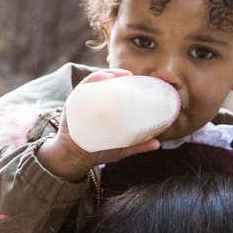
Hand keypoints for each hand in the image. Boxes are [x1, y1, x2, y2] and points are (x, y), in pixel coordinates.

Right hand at [37, 74, 161, 181]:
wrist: (74, 159)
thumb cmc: (97, 151)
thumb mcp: (120, 148)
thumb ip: (138, 145)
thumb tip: (158, 144)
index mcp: (104, 109)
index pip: (114, 90)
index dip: (125, 82)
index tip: (138, 79)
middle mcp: (93, 102)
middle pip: (105, 82)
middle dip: (117, 75)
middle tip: (130, 75)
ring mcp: (82, 101)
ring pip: (93, 81)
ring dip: (105, 74)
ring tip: (118, 75)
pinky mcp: (73, 103)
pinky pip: (83, 87)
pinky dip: (93, 79)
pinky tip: (104, 78)